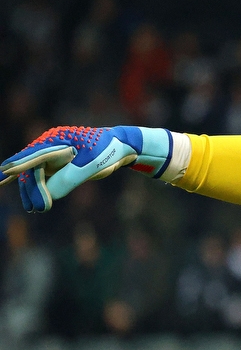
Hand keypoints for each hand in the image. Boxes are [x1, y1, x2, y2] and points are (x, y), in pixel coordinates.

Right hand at [1, 126, 173, 211]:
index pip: (35, 156)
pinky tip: (16, 190)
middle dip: (31, 188)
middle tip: (36, 207)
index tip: (7, 172)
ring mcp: (51, 157)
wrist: (120, 148)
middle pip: (31, 169)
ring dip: (32, 191)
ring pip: (34, 175)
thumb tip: (49, 195)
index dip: (20, 165)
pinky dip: (32, 186)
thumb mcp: (90, 165)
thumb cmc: (107, 151)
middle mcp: (49, 147)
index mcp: (56, 141)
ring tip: (34, 208)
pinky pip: (39, 176)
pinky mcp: (57, 166)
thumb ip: (69, 179)